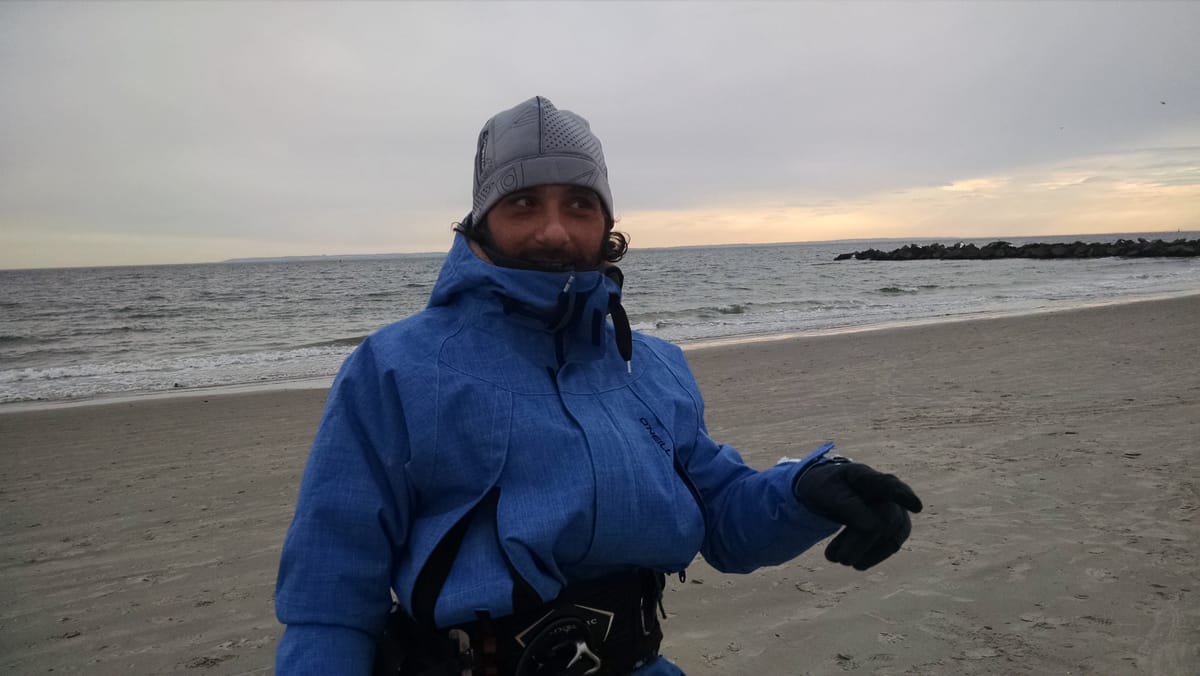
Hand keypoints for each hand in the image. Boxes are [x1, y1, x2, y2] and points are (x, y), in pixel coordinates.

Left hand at [794, 460, 922, 569]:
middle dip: (861, 542)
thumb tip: (876, 528)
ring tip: (839, 559)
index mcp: (867, 477)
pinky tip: (855, 562)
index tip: (916, 507)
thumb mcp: (828, 493)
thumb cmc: (830, 488)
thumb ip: (850, 507)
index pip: (887, 485)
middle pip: (885, 520)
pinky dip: (871, 556)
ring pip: (891, 537)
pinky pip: (891, 545)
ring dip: (865, 552)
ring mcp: (896, 508)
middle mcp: (888, 491)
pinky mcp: (898, 527)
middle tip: (839, 559)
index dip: (902, 495)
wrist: (832, 491)